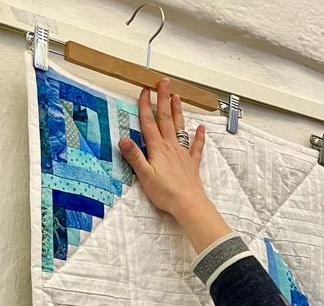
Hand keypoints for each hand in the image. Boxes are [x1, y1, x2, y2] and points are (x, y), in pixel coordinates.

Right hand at [117, 77, 208, 219]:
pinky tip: (201, 128)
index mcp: (158, 148)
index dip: (146, 106)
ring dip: (178, 111)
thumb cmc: (166, 192)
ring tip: (177, 96)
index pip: (149, 123)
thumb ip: (134, 157)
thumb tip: (122, 140)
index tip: (144, 90)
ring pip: (180, 128)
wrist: (188, 204)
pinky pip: (196, 147)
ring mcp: (183, 153)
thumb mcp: (145, 175)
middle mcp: (171, 146)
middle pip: (166, 119)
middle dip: (163, 99)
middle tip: (164, 82)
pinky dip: (199, 136)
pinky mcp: (191, 163)